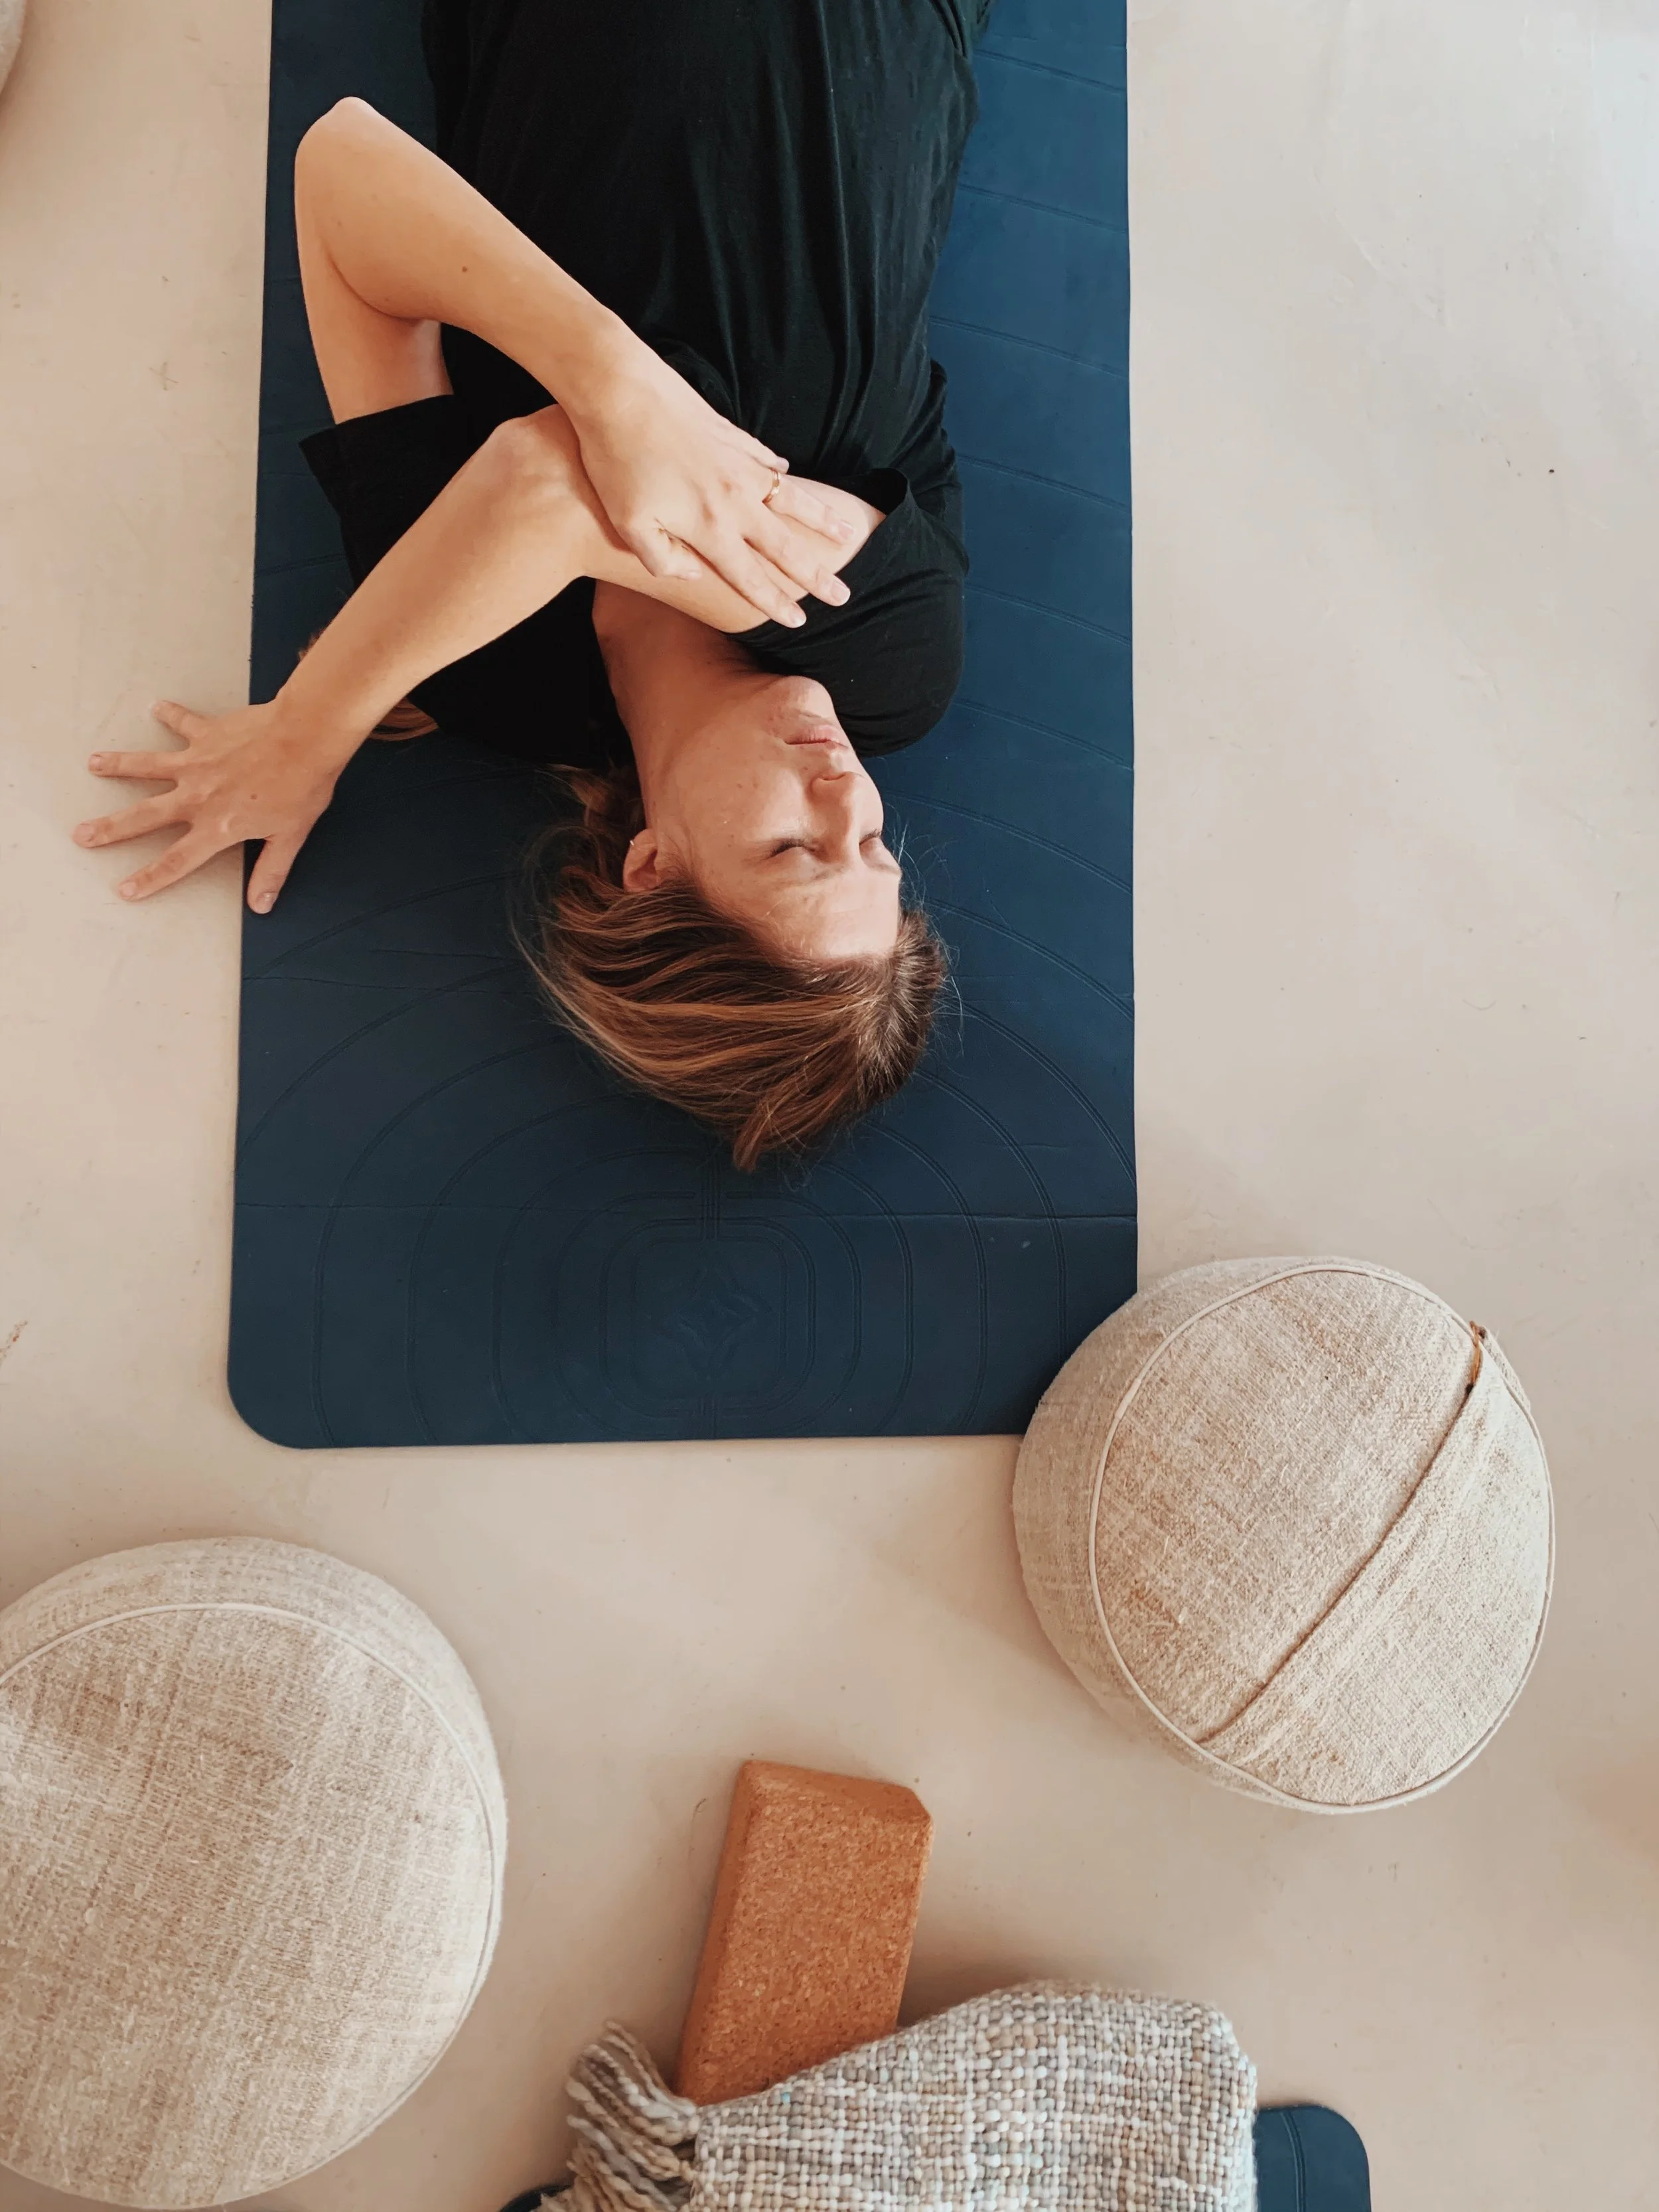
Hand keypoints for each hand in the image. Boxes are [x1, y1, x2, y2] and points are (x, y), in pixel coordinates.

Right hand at [74, 698, 351, 909]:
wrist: (305, 736)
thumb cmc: (302, 786)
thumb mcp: (290, 837)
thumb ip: (270, 871)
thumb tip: (261, 904)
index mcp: (217, 825)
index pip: (177, 861)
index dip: (150, 877)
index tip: (125, 889)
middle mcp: (197, 796)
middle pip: (144, 816)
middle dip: (111, 828)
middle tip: (82, 834)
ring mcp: (197, 762)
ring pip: (147, 765)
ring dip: (119, 765)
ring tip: (93, 763)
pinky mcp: (206, 733)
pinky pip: (182, 722)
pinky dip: (170, 714)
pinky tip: (155, 706)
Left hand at [565, 340, 856, 626]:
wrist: (620, 391)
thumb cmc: (615, 462)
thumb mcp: (628, 525)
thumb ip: (662, 559)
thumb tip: (695, 575)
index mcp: (709, 527)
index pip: (750, 576)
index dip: (775, 602)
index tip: (799, 621)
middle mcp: (734, 499)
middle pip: (785, 545)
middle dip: (816, 575)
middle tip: (843, 595)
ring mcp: (738, 464)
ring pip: (792, 499)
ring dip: (821, 521)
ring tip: (846, 534)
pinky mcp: (732, 434)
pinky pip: (765, 459)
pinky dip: (781, 473)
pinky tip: (789, 476)